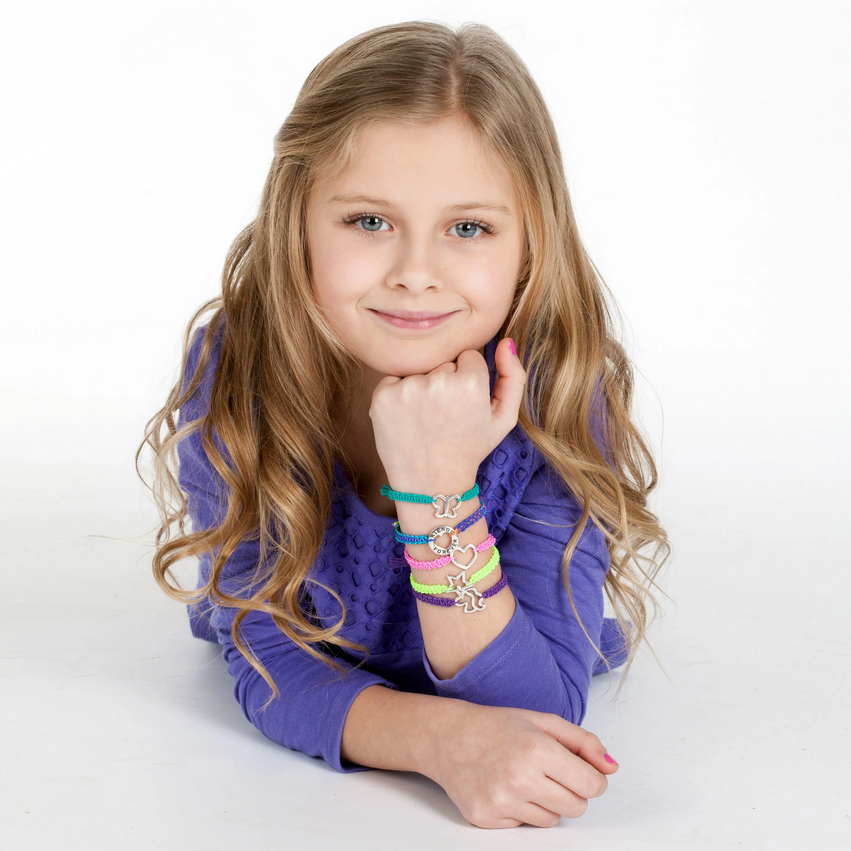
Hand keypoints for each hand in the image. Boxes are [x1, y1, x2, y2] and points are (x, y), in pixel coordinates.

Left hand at [369, 338, 525, 491]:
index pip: (469, 356)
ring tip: (427, 419)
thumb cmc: (469, 449)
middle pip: (443, 363)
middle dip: (445, 383)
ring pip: (419, 370)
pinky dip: (399, 394)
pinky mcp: (382, 397)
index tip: (464, 404)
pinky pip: (393, 379)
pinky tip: (408, 419)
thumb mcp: (503, 419)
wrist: (432, 484)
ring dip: (422, 388)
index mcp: (470, 383)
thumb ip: (513, 377)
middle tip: (445, 416)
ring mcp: (407, 388)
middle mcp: (438, 381)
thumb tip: (505, 342)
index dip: (468, 380)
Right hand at [423, 701, 617, 828]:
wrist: (447, 737)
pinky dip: (521, 811)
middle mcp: (520, 778)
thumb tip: (612, 767)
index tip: (580, 769)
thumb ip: (583, 742)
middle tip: (549, 772)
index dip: (591, 778)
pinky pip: (524, 826)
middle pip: (577, 807)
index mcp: (538, 749)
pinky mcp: (486, 819)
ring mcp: (502, 802)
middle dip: (571, 792)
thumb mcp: (542, 721)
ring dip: (546, 803)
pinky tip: (504, 787)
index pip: (592, 785)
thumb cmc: (497, 726)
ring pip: (552, 821)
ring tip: (524, 778)